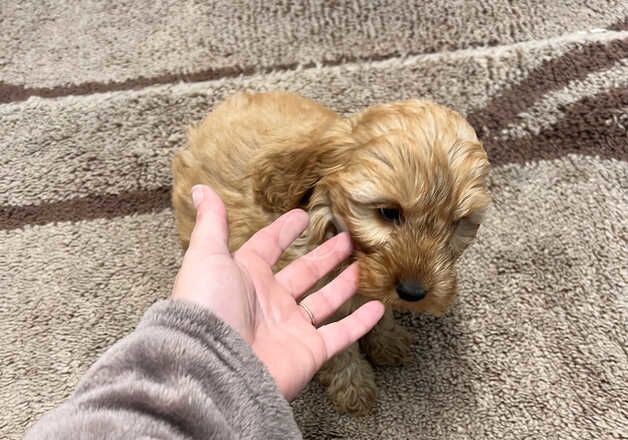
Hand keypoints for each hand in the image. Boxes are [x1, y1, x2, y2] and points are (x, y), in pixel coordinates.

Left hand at [172, 185, 383, 399]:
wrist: (215, 368)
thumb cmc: (208, 308)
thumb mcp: (207, 256)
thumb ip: (212, 223)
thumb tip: (200, 188)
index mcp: (246, 276)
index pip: (268, 247)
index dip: (283, 231)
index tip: (301, 215)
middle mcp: (270, 301)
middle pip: (304, 272)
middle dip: (324, 255)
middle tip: (346, 238)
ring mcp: (291, 327)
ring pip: (325, 300)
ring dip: (344, 283)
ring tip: (363, 265)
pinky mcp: (309, 351)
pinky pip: (340, 334)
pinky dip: (360, 323)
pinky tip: (377, 307)